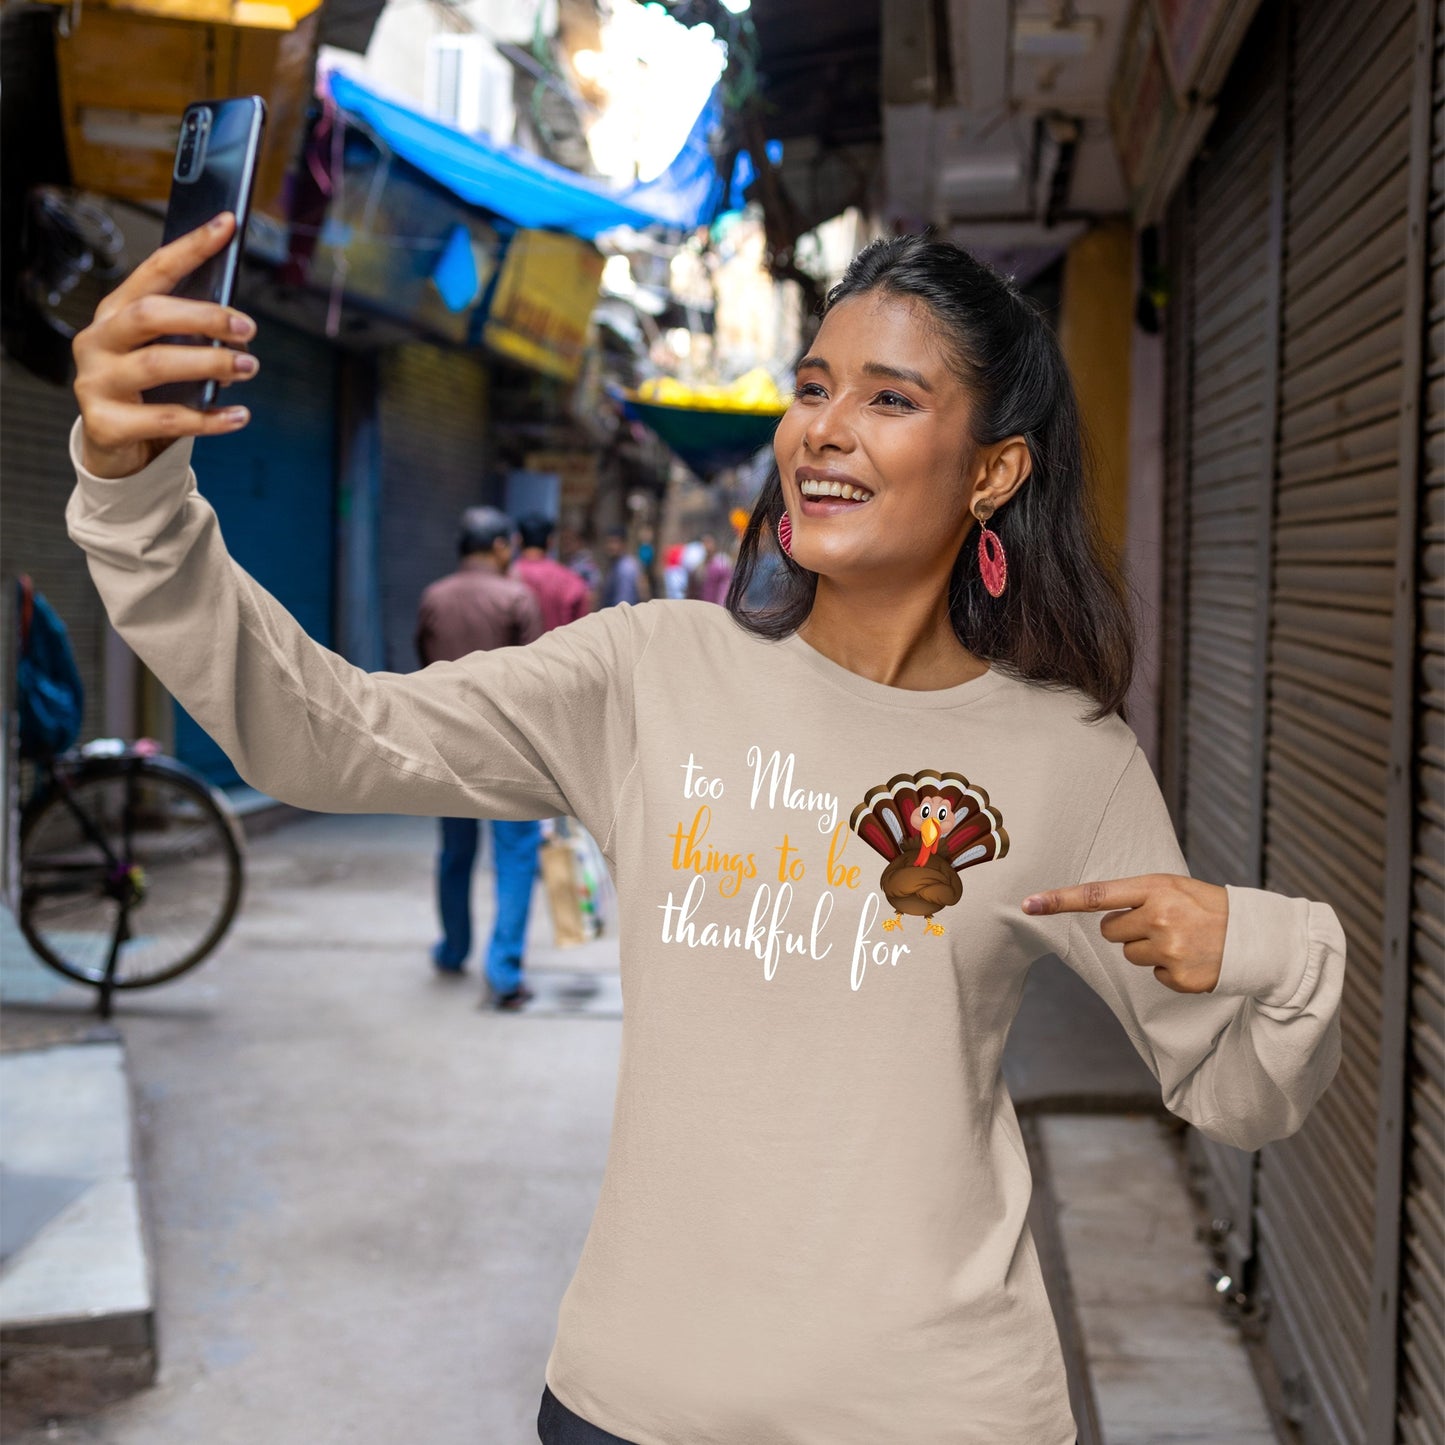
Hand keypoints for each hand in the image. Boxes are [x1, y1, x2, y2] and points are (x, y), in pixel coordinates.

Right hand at [72, 212, 256, 477]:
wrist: (115, 445)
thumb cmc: (148, 391)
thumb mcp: (168, 354)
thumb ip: (192, 336)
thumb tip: (239, 331)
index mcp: (116, 313)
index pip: (155, 270)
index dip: (191, 247)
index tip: (226, 225)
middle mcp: (99, 340)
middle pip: (150, 314)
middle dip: (203, 316)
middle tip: (247, 327)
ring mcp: (96, 381)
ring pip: (156, 365)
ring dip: (210, 364)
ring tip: (249, 367)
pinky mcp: (106, 423)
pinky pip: (165, 420)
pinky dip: (209, 419)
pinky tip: (239, 416)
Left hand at [1020, 875, 1228, 993]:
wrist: (1255, 936)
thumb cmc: (1208, 906)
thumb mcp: (1173, 887)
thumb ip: (1137, 896)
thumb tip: (1101, 917)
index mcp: (1155, 888)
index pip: (1096, 894)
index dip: (1059, 900)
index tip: (1028, 904)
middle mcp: (1159, 917)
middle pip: (1110, 931)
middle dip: (1128, 929)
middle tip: (1161, 923)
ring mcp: (1169, 949)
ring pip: (1129, 955)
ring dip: (1148, 949)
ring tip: (1181, 939)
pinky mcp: (1179, 977)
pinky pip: (1153, 976)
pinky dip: (1169, 970)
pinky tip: (1192, 958)